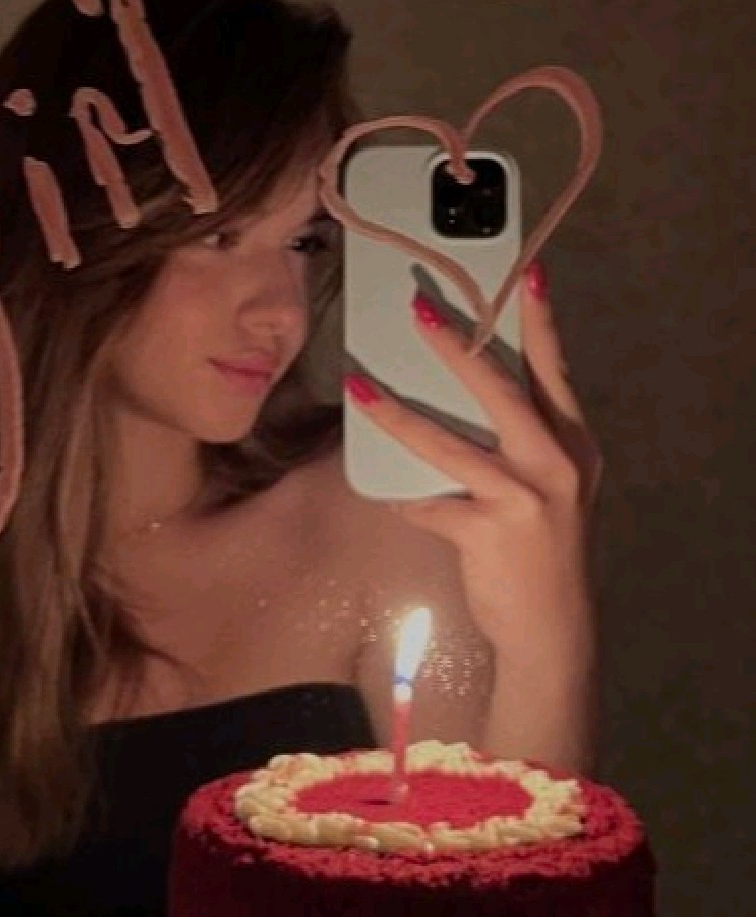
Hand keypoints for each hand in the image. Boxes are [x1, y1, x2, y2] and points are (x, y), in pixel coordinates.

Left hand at [344, 261, 603, 657]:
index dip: (540, 323)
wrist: (552, 627)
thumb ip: (519, 449)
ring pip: (451, 446)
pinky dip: (401, 499)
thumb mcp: (551, 491)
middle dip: (459, 347)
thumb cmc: (543, 552)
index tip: (527, 273)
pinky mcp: (490, 532)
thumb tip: (450, 411)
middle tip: (419, 309)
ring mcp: (525, 498)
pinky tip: (378, 492)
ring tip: (360, 388)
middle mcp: (556, 464)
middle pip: (502, 392)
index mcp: (573, 445)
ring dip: (399, 416)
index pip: (555, 372)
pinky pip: (429, 506)